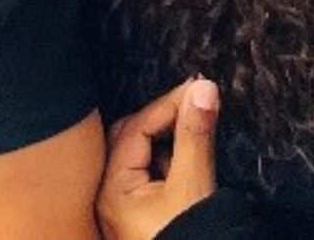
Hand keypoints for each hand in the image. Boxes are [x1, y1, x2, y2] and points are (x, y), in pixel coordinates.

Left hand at [96, 77, 219, 239]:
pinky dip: (166, 161)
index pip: (135, 131)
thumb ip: (196, 136)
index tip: (197, 88)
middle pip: (129, 141)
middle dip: (161, 120)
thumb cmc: (191, 238)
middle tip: (195, 102)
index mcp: (113, 188)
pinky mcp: (139, 217)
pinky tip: (187, 159)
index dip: (167, 106)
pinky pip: (147, 177)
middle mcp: (109, 196)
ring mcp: (122, 208)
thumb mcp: (195, 185)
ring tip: (195, 125)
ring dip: (165, 140)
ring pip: (138, 158)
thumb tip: (204, 89)